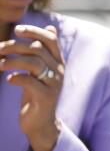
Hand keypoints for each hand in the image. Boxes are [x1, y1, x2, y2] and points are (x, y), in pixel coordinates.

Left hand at [1, 24, 64, 150]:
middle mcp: (59, 71)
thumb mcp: (42, 71)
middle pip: (37, 49)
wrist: (41, 123)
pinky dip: (16, 78)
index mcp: (58, 62)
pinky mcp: (45, 97)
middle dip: (14, 46)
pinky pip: (30, 82)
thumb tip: (51, 27)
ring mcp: (53, 84)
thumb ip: (44, 51)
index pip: (50, 40)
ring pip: (33, 63)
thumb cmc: (37, 94)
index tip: (17, 31)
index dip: (34, 32)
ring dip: (12, 61)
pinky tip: (9, 80)